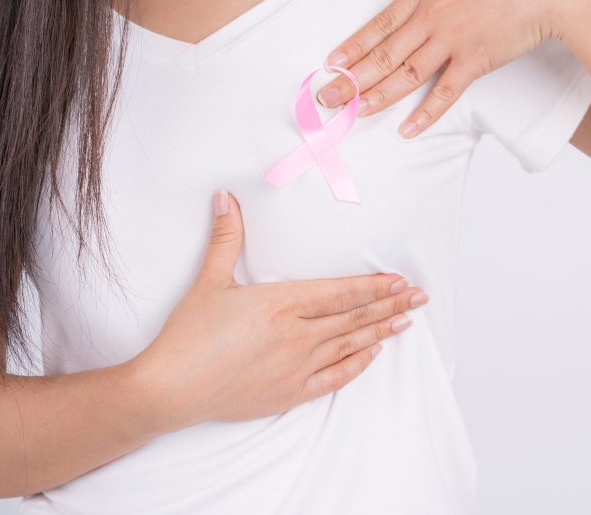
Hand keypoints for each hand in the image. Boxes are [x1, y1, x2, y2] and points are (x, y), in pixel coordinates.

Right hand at [129, 189, 426, 432]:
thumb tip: (224, 196)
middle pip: (354, 317)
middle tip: (421, 297)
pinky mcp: (289, 393)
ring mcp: (296, 366)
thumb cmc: (188, 335)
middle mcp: (297, 335)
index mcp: (281, 304)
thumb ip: (226, 237)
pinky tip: (372, 354)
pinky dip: (356, 365)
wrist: (169, 389)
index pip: (340, 293)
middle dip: (390, 304)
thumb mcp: (209, 280)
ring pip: (350, 345)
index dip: (373, 285)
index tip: (400, 279)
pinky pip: (333, 378)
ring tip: (407, 321)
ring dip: (380, 331)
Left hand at [316, 0, 583, 137]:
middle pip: (384, 52)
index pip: (380, 24)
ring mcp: (452, 39)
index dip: (353, 45)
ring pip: (406, 73)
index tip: (330, 63)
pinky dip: (426, 113)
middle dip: (351, 77)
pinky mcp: (476, 59)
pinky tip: (407, 129)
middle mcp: (432, 16)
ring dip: (378, 95)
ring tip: (354, 112)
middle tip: (326, 98)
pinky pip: (446, 92)